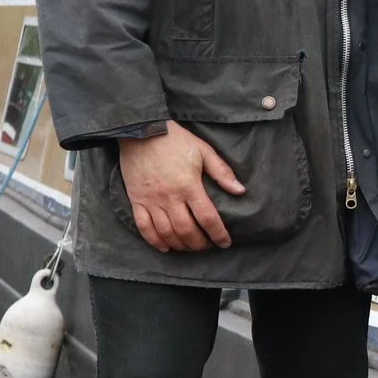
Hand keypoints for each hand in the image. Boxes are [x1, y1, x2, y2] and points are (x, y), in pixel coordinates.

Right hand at [117, 126, 245, 252]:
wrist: (141, 130)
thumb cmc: (175, 140)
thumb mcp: (204, 151)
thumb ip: (222, 172)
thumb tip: (240, 191)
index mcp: (189, 186)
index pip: (207, 218)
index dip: (218, 234)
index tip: (225, 243)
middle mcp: (170, 197)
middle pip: (187, 230)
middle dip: (199, 243)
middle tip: (207, 245)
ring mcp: (151, 200)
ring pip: (166, 232)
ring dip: (180, 245)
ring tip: (190, 247)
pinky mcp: (136, 200)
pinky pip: (144, 227)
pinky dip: (154, 241)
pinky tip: (165, 247)